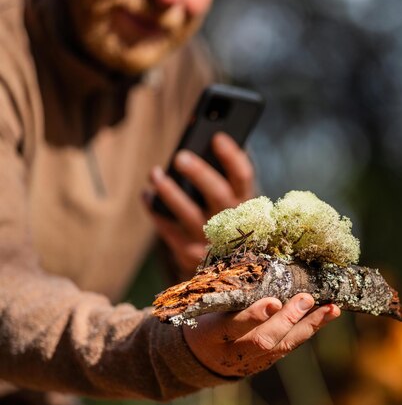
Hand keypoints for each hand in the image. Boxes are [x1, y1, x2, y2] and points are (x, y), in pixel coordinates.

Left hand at [144, 132, 255, 275]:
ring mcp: (211, 241)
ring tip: (155, 173)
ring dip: (170, 192)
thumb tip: (204, 142)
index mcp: (246, 204)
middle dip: (199, 173)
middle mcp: (233, 223)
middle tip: (180, 156)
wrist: (225, 271)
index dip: (232, 157)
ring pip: (189, 214)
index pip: (244, 177)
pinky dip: (156, 211)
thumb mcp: (235, 203)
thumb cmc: (226, 222)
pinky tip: (147, 194)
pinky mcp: (190, 254)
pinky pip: (168, 230)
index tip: (217, 138)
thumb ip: (225, 178)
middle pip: (218, 194)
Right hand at [183, 294, 340, 376]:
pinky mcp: (267, 361)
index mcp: (211, 333)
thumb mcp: (205, 303)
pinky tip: (328, 314)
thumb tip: (250, 251)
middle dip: (287, 319)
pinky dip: (311, 328)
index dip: (254, 316)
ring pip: (283, 345)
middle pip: (263, 339)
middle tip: (306, 299)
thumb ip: (225, 287)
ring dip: (310, 325)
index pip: (232, 325)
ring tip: (330, 308)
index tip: (273, 303)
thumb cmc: (204, 317)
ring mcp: (252, 360)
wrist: (200, 357)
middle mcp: (233, 351)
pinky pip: (291, 345)